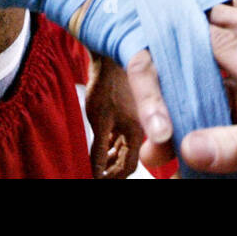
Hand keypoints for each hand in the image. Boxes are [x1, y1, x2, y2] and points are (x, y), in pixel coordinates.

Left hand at [85, 56, 141, 178]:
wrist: (109, 56)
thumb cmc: (107, 85)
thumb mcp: (100, 121)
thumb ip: (99, 148)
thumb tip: (95, 172)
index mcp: (138, 133)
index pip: (130, 166)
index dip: (115, 177)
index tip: (100, 179)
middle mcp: (141, 127)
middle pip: (129, 157)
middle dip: (113, 168)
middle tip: (98, 173)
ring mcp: (136, 118)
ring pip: (126, 145)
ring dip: (113, 156)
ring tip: (98, 162)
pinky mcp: (129, 110)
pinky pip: (123, 133)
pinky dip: (113, 142)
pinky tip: (104, 143)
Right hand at [143, 59, 236, 177]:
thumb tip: (191, 148)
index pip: (202, 82)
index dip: (173, 103)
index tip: (154, 130)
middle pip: (193, 113)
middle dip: (170, 132)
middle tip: (152, 155)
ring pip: (200, 144)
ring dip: (179, 156)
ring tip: (160, 168)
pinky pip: (216, 169)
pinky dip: (198, 174)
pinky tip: (180, 177)